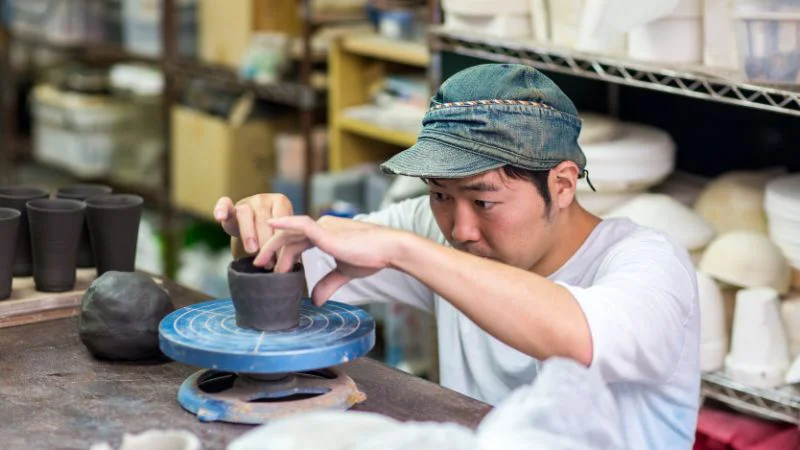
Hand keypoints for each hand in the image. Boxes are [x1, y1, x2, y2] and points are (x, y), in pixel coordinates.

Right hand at [213, 194, 292, 265]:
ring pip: (245, 215)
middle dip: (266, 242)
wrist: (258, 234)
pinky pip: (224, 204)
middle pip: (264, 219)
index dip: (281, 239)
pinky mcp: (231, 208)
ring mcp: (246, 202)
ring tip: (252, 251)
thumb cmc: (274, 237)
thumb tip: (290, 263)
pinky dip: (221, 209)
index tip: (281, 257)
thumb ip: (287, 244)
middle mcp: (263, 199)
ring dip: (249, 234)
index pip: (282, 219)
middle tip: (269, 262)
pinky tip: (220, 217)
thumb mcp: (284, 238)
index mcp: (281, 202)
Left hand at [256, 215, 405, 304]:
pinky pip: (301, 225)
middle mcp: (322, 226)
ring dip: (274, 247)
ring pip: (291, 234)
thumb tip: (315, 301)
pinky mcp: (327, 232)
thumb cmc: (372, 256)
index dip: (283, 253)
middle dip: (272, 251)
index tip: (272, 268)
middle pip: (289, 236)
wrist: (389, 249)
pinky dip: (285, 223)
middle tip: (259, 266)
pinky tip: (271, 224)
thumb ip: (328, 283)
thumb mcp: (345, 272)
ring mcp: (324, 227)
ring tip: (262, 263)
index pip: (297, 241)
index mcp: (326, 234)